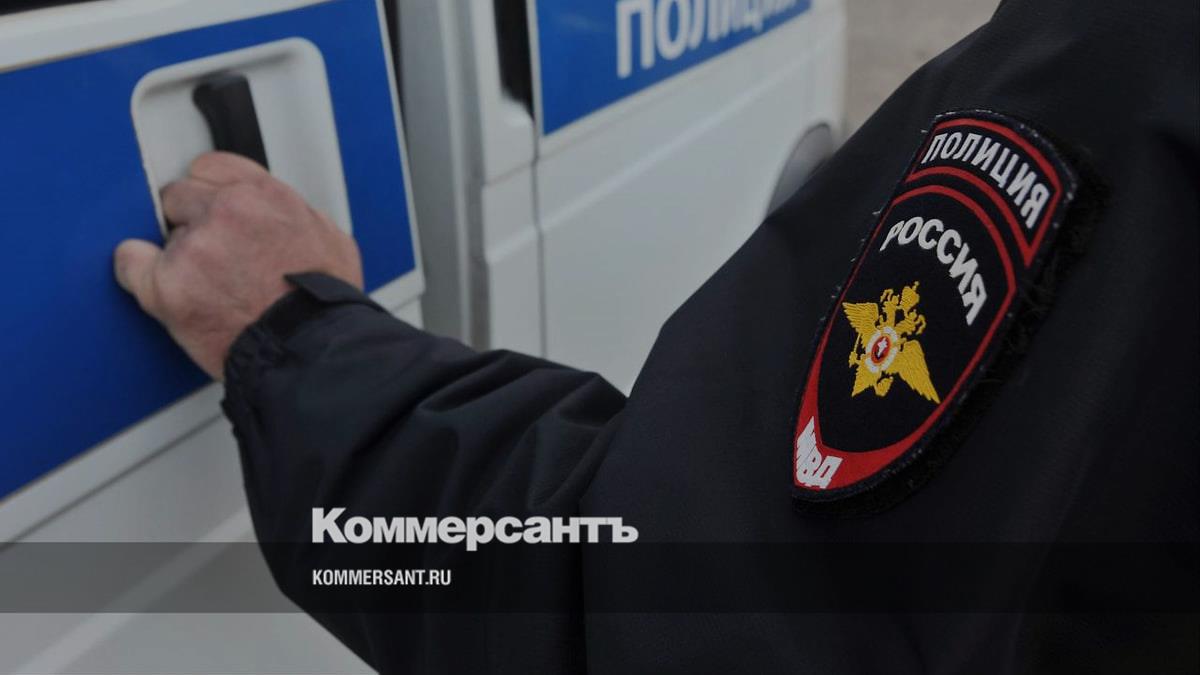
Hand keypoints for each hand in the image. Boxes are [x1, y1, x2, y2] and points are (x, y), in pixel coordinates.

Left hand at [114, 152, 362, 380]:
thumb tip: (281, 213)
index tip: (211, 210)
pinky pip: (130, 264)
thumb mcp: (331, 239)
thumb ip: (294, 214)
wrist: (311, 351)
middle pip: (179, 196)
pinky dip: (138, 274)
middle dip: (191, 221)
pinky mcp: (168, 285)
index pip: (210, 167)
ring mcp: (194, 247)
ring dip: (179, 256)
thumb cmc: (326, 304)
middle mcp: (227, 211)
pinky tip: (158, 286)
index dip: (210, 192)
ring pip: (163, 236)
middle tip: (212, 255)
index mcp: (265, 195)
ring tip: (209, 289)